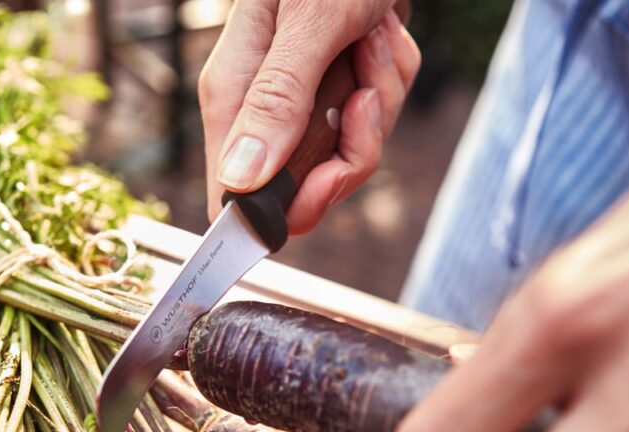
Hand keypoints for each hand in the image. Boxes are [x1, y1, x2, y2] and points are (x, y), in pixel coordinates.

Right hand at [199, 0, 420, 233]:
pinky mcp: (338, 85)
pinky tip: (384, 33)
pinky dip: (392, 77)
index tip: (329, 182)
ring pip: (350, 150)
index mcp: (235, 96)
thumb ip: (276, 101)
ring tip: (375, 41)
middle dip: (354, 146)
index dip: (288, 208)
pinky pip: (375, 115)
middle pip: (308, 183)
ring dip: (381, 100)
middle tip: (363, 93)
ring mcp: (303, 98)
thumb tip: (241, 181)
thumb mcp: (308, 25)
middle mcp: (264, 107)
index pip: (239, 194)